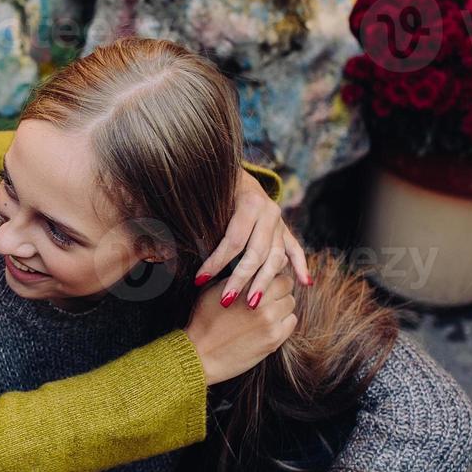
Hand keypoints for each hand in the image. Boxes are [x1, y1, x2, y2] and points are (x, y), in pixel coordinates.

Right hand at [184, 273, 295, 384]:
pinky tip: (267, 325)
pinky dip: (283, 322)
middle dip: (278, 289)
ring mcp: (270, 321)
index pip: (275, 270)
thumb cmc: (204, 319)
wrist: (201, 354)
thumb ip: (238, 274)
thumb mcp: (213, 289)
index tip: (263, 283)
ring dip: (281, 305)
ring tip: (264, 312)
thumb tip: (260, 262)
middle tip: (266, 298)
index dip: (269, 276)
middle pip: (287, 285)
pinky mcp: (274, 339)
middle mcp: (261, 301)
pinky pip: (291, 322)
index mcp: (245, 286)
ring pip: (290, 303)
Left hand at [196, 169, 309, 309]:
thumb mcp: (203, 198)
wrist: (231, 168)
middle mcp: (269, 212)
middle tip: (226, 301)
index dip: (216, 261)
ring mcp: (280, 222)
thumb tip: (165, 249)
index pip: (234, 240)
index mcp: (249, 202)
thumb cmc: (211, 188)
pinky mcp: (285, 229)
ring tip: (253, 304)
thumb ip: (193, 221)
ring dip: (265, 281)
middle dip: (240, 279)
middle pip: (256, 253)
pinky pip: (295, 249)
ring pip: (276, 257)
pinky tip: (306, 283)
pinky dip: (302, 265)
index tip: (199, 280)